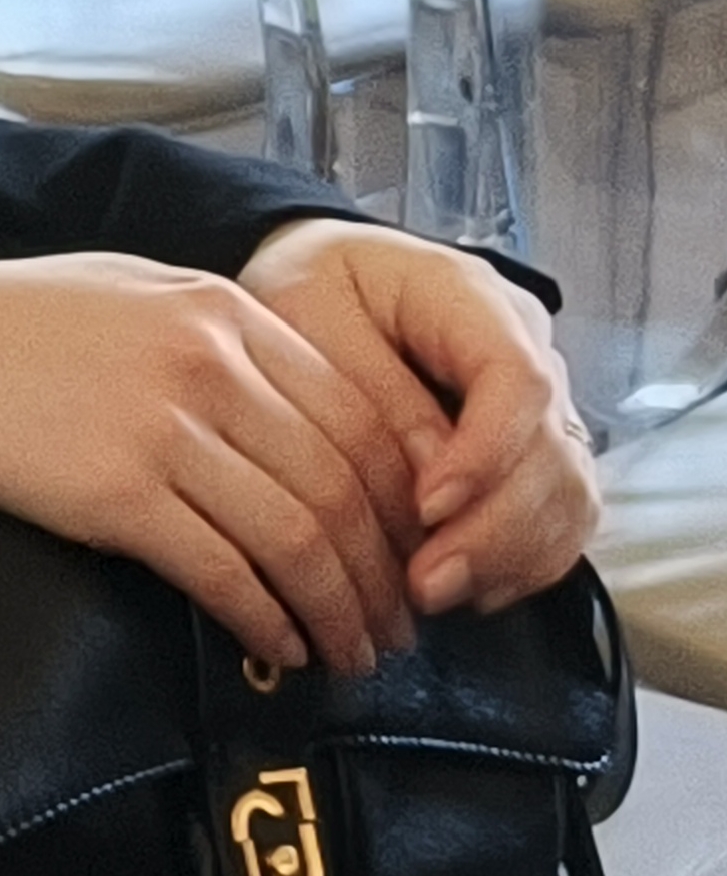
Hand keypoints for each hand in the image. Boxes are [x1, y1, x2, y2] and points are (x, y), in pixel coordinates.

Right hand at [0, 252, 420, 672]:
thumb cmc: (15, 319)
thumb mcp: (136, 289)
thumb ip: (225, 335)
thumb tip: (305, 416)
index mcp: (224, 311)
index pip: (359, 418)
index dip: (403, 504)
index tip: (411, 552)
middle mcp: (210, 366)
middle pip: (342, 488)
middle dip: (383, 574)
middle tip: (397, 628)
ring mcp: (164, 430)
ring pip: (298, 539)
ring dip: (338, 611)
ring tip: (351, 654)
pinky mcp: (115, 494)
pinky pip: (223, 572)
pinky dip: (266, 620)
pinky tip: (280, 647)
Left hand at [237, 218, 596, 617]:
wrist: (320, 280)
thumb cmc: (306, 289)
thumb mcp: (309, 312)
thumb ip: (369, 387)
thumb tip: (430, 475)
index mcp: (472, 299)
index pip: (517, 379)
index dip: (485, 454)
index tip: (427, 507)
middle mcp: (526, 351)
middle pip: (553, 451)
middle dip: (493, 529)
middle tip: (423, 582)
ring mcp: (537, 405)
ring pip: (569, 495)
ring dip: (509, 557)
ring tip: (432, 594)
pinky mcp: (531, 454)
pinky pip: (559, 520)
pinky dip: (522, 564)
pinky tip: (468, 591)